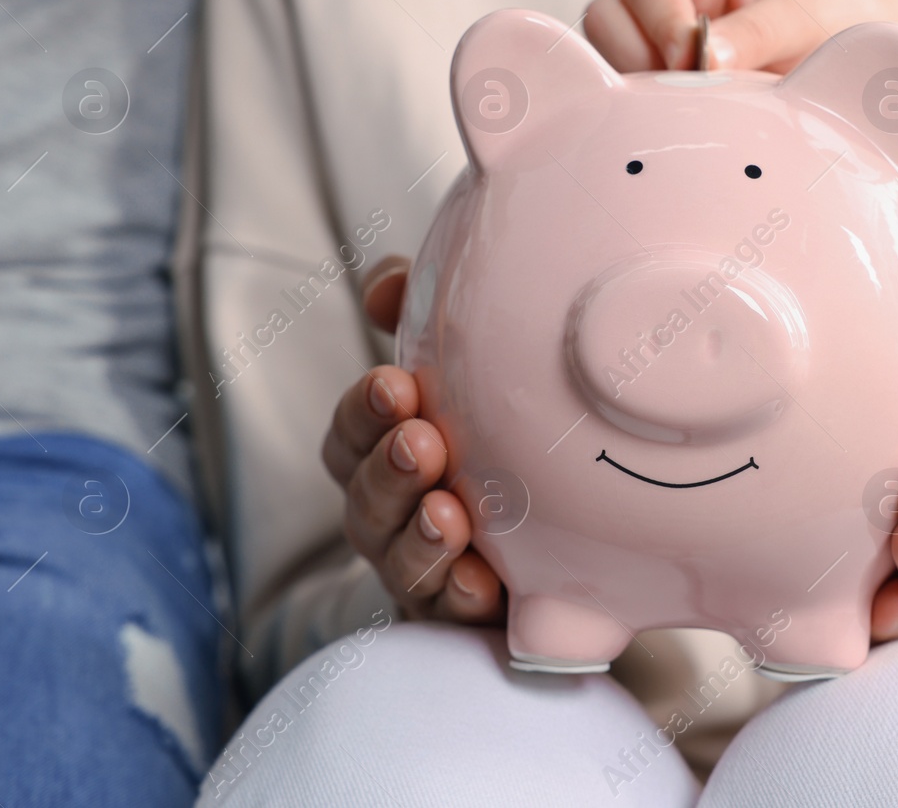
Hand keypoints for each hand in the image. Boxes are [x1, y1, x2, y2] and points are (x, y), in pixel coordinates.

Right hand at [321, 255, 503, 621]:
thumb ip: (416, 312)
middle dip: (387, 472)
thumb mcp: (455, 362)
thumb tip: (385, 284)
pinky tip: (484, 580)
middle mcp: (391, 513)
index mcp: (380, 450)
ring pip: (401, 560)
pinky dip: (463, 596)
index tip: (396, 384)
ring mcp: (424, 568)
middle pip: (365, 499)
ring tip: (449, 513)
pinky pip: (454, 613)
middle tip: (422, 443)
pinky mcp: (465, 613)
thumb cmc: (486, 429)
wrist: (547, 533)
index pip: (350, 432)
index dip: (363, 412)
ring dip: (421, 536)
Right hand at [583, 0, 897, 107]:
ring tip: (687, 110)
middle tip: (684, 94)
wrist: (852, 57)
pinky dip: (644, 109)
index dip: (663, 27)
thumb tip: (704, 62)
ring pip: (607, 57)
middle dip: (637, 59)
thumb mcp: (805, 16)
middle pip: (606, 17)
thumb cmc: (834, 17)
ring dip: (637, 88)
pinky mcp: (658, 78)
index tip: (697, 67)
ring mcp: (655, 36)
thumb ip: (756, 32)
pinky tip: (684, 122)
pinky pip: (626, 93)